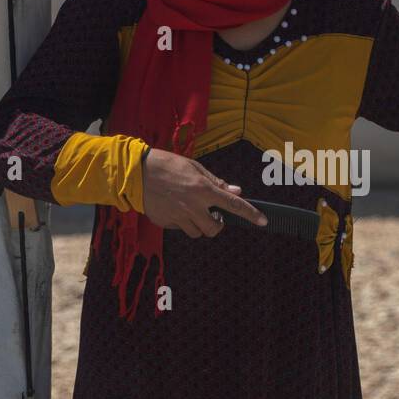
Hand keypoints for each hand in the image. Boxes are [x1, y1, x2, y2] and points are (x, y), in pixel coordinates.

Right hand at [141, 148, 267, 237]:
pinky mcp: (166, 222)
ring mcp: (179, 217)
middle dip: (217, 225)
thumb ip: (215, 182)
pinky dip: (182, 222)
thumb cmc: (167, 165)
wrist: (136, 173)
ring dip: (199, 225)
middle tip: (212, 215)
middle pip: (214, 229)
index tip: (263, 221)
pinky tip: (175, 208)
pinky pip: (180, 228)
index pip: (234, 205)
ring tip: (192, 211)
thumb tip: (234, 191)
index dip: (251, 214)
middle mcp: (193, 206)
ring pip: (197, 232)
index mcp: (203, 190)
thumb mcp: (194, 168)